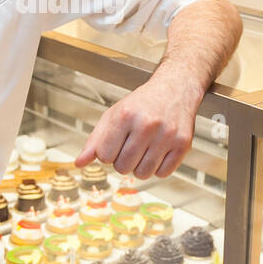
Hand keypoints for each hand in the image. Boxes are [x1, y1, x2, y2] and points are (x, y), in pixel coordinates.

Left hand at [74, 68, 202, 179]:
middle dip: (124, 161)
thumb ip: (95, 140)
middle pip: (123, 167)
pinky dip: (158, 168)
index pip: (105, 156)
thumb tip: (79, 163)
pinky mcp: (183, 144)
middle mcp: (147, 125)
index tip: (115, 144)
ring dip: (140, 166)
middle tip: (131, 145)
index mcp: (125, 115)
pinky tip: (158, 151)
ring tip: (145, 149)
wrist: (175, 89)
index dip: (108, 154)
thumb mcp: (113, 115)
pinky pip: (163, 174)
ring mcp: (167, 135)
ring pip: (143, 174)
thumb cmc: (142, 103)